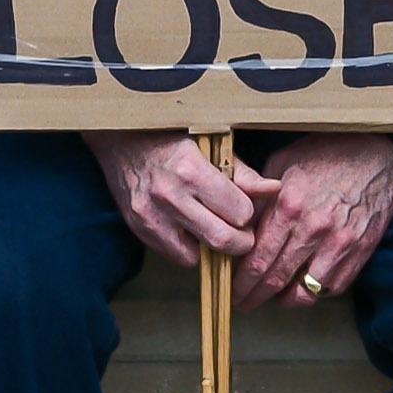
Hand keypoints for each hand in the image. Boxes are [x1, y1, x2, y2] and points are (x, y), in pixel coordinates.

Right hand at [85, 130, 277, 266]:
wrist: (118, 137)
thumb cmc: (169, 136)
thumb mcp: (209, 144)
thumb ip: (242, 173)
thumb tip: (274, 190)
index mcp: (191, 170)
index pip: (240, 212)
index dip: (249, 213)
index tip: (247, 209)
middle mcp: (170, 196)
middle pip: (223, 240)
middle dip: (240, 242)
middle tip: (242, 233)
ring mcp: (151, 216)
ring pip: (200, 257)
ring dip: (214, 248)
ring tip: (215, 228)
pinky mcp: (140, 229)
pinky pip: (176, 257)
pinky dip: (190, 249)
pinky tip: (191, 229)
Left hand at [234, 134, 392, 310]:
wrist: (379, 154)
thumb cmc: (327, 154)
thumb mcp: (283, 162)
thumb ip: (259, 195)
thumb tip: (238, 225)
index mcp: (290, 206)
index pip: (257, 259)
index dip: (241, 281)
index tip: (233, 288)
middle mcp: (314, 229)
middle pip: (275, 279)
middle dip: (254, 296)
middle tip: (244, 303)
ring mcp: (340, 244)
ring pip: (304, 292)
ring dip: (283, 300)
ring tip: (272, 298)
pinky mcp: (360, 252)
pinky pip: (331, 287)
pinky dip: (313, 293)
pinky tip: (301, 288)